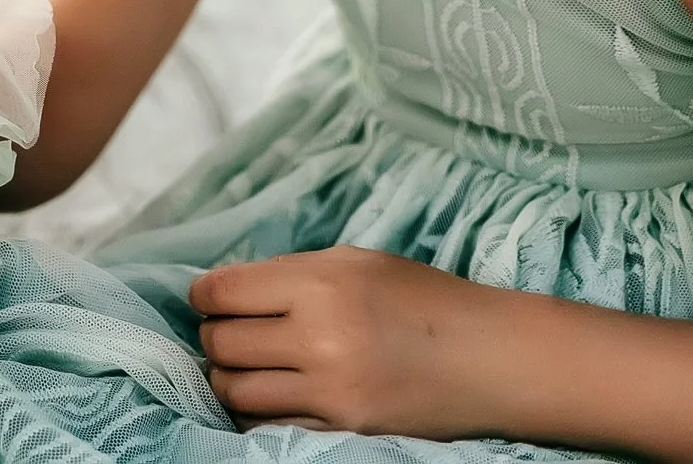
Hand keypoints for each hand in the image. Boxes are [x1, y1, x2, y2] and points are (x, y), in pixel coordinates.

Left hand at [189, 246, 509, 438]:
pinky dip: (258, 410)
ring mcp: (328, 390)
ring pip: (233, 390)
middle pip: (221, 342)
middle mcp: (319, 335)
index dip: (204, 294)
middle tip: (230, 329)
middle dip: (216, 334)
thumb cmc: (424, 300)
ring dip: (230, 377)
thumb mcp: (359, 262)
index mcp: (322, 282)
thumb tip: (228, 288)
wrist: (488, 359)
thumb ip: (293, 272)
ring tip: (249, 365)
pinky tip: (274, 393)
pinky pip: (267, 425)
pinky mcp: (339, 429)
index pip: (224, 291)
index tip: (208, 297)